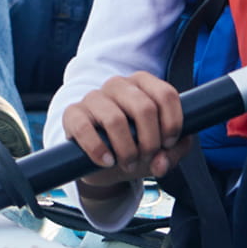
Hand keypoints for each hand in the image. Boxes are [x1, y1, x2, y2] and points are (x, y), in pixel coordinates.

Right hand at [62, 72, 192, 198]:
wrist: (105, 163)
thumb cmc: (137, 147)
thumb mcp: (163, 150)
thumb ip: (174, 153)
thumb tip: (161, 162)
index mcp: (143, 84)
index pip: (166, 94)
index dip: (172, 123)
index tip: (169, 144)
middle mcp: (118, 85)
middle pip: (144, 108)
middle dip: (150, 141)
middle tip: (147, 157)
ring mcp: (94, 97)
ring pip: (115, 119)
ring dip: (127, 150)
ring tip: (128, 164)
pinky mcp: (73, 114)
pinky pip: (85, 128)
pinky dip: (98, 150)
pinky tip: (107, 161)